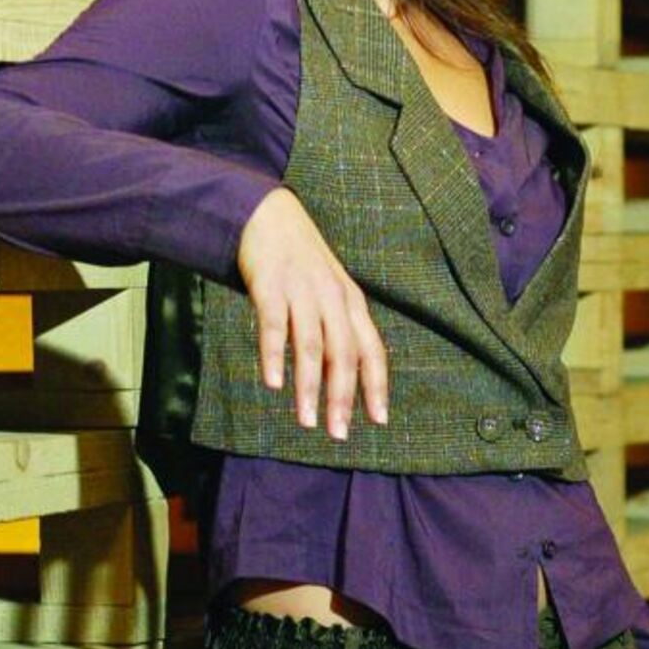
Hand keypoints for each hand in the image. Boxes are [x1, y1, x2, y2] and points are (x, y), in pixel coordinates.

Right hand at [236, 187, 388, 437]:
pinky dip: (275, 355)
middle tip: (338, 434)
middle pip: (344, 354)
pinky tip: (273, 384)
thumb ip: (338, 330)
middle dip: (343, 398)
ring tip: (307, 421)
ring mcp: (302, 290)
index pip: (372, 350)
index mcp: (352, 303)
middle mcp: (333, 298)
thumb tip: (345, 380)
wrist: (268, 214)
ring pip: (311, 345)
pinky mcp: (270, 284)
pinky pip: (274, 325)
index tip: (379, 420)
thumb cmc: (301, 264)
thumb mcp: (330, 293)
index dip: (377, 386)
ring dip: (309, 387)